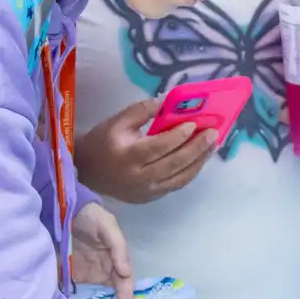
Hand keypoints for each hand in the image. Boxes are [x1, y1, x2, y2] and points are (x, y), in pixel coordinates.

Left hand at [71, 203, 134, 298]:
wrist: (68, 209)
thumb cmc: (93, 217)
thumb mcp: (108, 226)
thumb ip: (118, 247)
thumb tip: (126, 272)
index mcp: (116, 260)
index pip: (124, 281)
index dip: (126, 294)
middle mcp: (104, 269)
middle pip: (110, 293)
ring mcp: (87, 273)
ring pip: (94, 295)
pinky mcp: (70, 274)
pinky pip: (74, 291)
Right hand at [74, 98, 216, 204]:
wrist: (86, 171)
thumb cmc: (103, 141)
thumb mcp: (118, 120)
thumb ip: (143, 110)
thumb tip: (169, 101)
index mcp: (128, 156)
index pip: (159, 146)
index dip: (178, 136)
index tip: (194, 124)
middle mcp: (139, 177)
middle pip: (175, 164)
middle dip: (197, 148)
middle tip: (212, 134)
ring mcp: (146, 191)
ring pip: (180, 178)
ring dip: (199, 162)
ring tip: (212, 146)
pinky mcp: (150, 198)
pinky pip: (176, 185)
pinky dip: (190, 172)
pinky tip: (199, 159)